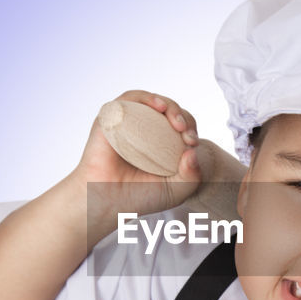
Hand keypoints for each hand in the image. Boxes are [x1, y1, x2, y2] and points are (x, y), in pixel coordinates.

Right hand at [76, 90, 201, 216]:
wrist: (107, 201)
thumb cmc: (139, 197)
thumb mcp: (176, 190)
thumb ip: (192, 176)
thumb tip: (193, 152)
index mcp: (159, 142)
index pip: (180, 125)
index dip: (190, 128)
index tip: (192, 143)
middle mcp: (143, 129)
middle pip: (168, 111)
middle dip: (182, 116)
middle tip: (186, 134)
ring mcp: (127, 122)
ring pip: (151, 102)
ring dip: (167, 105)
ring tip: (175, 120)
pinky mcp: (111, 118)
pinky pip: (129, 99)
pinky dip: (145, 98)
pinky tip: (158, 107)